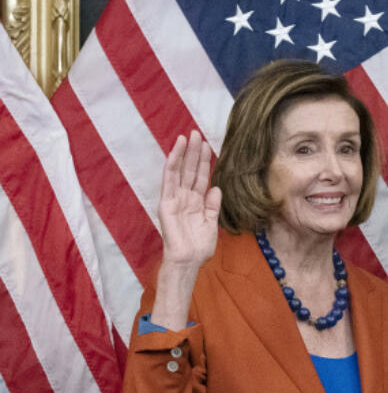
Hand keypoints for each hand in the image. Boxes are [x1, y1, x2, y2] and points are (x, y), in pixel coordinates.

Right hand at [158, 131, 220, 269]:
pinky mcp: (166, 202)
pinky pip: (168, 180)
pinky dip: (172, 165)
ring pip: (180, 171)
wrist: (188, 260)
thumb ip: (212, 205)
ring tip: (187, 136)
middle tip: (197, 133)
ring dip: (183, 153)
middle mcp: (185, 197)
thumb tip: (216, 188)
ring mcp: (175, 198)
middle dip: (194, 152)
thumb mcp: (211, 223)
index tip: (208, 145)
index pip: (200, 177)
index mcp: (196, 202)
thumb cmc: (199, 246)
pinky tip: (175, 151)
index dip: (204, 162)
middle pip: (190, 170)